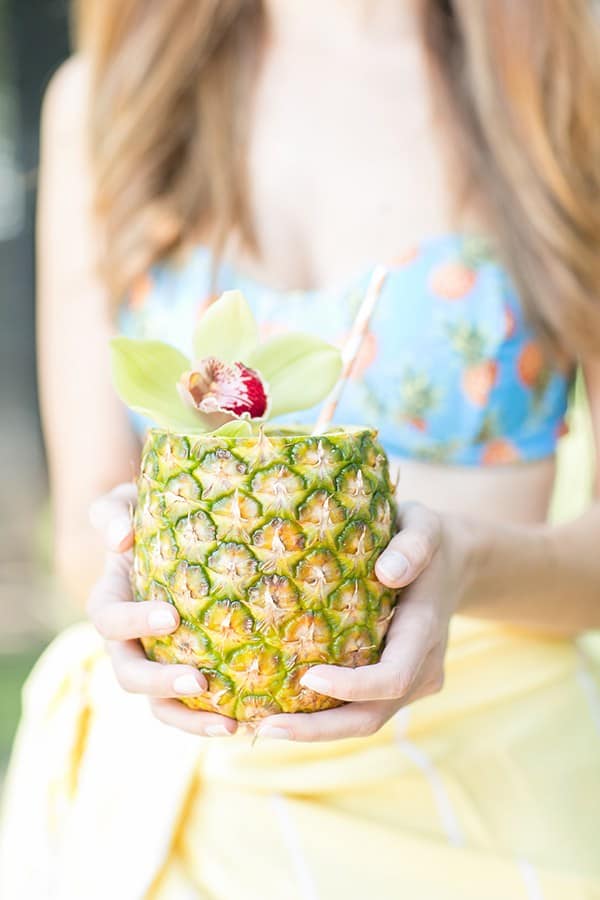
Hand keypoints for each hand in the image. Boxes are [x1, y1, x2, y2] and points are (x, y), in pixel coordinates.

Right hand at [88, 483, 237, 736]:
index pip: (109, 619)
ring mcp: (155, 660)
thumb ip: (113, 513)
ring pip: (158, 705)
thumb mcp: (123, 503)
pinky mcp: (185, 671)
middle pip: (128, 674)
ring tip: (229, 724)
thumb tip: (121, 537)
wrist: (170, 534)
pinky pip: (190, 707)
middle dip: (161, 682)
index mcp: (110, 599)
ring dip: (189, 718)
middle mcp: (126, 640)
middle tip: (200, 682)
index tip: (171, 617)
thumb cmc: (145, 514)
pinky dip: (212, 719)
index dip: (135, 623)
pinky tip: (248, 722)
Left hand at [255, 503, 464, 741]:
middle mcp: (423, 666)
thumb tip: (387, 572)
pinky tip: (282, 709)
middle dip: (319, 730)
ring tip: (261, 725)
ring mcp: (413, 681)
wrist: (455, 563)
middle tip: (264, 727)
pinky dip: (325, 716)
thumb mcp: (425, 527)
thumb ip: (413, 545)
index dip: (353, 686)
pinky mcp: (398, 684)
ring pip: (365, 720)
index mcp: (425, 629)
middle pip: (372, 716)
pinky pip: (363, 708)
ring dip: (316, 730)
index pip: (393, 676)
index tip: (307, 677)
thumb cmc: (428, 539)